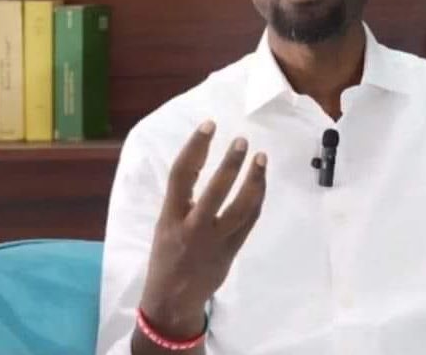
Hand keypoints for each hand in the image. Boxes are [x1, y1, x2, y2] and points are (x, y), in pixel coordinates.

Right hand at [138, 120, 267, 338]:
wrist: (172, 300)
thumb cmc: (166, 256)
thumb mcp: (164, 225)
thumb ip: (182, 200)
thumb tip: (199, 163)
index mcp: (170, 217)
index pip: (181, 174)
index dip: (195, 147)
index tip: (209, 125)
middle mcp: (192, 228)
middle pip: (215, 190)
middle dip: (230, 163)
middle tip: (242, 141)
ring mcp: (214, 241)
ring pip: (240, 208)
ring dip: (253, 181)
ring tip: (261, 158)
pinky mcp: (231, 252)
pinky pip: (249, 222)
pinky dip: (257, 200)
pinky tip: (261, 183)